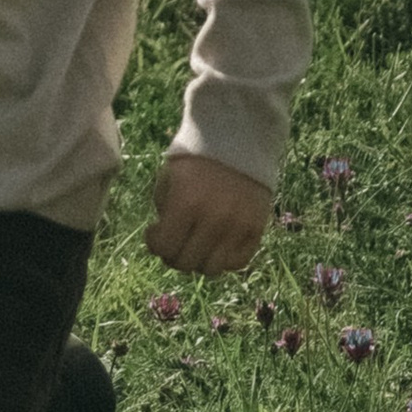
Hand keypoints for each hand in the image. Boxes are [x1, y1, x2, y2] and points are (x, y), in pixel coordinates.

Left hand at [144, 152, 272, 275]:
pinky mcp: (257, 230)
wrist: (238, 141)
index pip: (164, 248)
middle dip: (173, 255)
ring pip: (212, 270)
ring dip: (198, 261)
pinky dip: (224, 259)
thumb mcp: (168, 180)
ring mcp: (237, 227)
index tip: (154, 232)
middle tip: (174, 241)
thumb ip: (164, 213)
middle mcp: (213, 220)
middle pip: (186, 263)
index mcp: (185, 203)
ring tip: (195, 244)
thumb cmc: (195, 160)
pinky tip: (216, 243)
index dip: (154, 243)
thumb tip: (165, 245)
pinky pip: (238, 263)